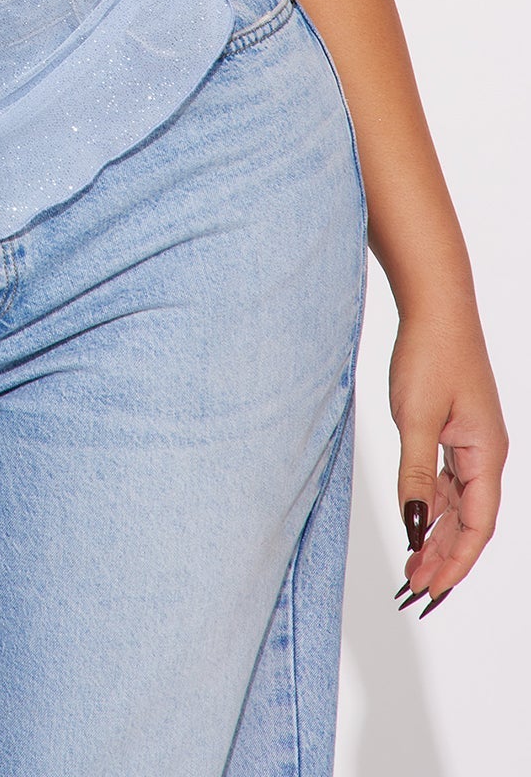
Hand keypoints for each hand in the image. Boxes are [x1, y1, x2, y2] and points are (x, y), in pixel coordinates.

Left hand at [389, 299, 507, 614]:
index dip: (456, 561)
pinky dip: (430, 504)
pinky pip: (446, 480)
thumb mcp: (416, 417)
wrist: (435, 307)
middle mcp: (485, 453)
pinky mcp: (454, 430)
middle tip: (414, 587)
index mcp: (486, 454)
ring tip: (412, 566)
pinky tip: (415, 523)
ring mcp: (470, 442)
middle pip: (469, 521)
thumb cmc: (430, 353)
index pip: (477, 525)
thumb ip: (414, 474)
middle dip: (444, 557)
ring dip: (435, 534)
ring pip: (456, 503)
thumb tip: (413, 525)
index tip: (433, 590)